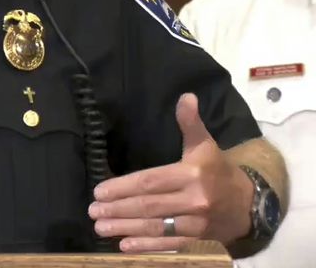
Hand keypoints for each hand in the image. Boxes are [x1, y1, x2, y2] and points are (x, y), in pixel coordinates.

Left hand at [89, 93, 253, 252]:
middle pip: (149, 206)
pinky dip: (147, 247)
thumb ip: (190, 123)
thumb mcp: (205, 144)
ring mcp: (198, 224)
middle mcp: (195, 200)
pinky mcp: (199, 242)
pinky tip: (124, 246)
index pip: (151, 181)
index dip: (124, 186)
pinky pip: (170, 245)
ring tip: (100, 227)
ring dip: (126, 229)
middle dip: (118, 209)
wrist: (250, 204)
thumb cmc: (217, 171)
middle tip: (93, 210)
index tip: (100, 190)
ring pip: (156, 227)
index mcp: (191, 174)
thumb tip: (185, 97)